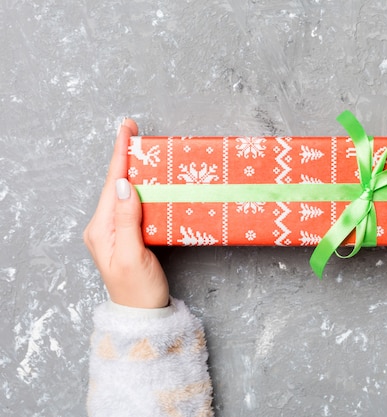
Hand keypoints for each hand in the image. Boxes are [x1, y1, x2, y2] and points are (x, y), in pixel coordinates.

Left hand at [83, 119, 169, 308]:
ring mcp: (112, 231)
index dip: (120, 154)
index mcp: (101, 229)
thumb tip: (122, 184)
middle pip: (113, 184)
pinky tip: (144, 180)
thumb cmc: (139, 290)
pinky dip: (137, 187)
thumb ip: (127, 219)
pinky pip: (129, 204)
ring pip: (121, 192)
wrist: (141, 315)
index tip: (125, 129)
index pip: (111, 184)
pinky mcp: (125, 235)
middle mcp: (103, 227)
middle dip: (123, 156)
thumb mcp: (134, 255)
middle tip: (133, 130)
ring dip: (130, 169)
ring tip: (139, 148)